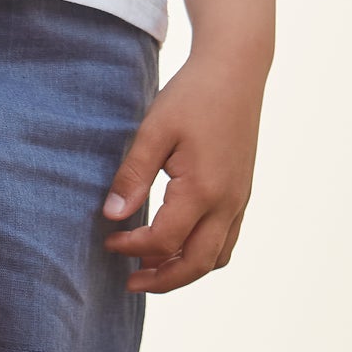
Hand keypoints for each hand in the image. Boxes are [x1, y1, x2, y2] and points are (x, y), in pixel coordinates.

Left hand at [102, 51, 266, 293]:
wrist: (236, 70)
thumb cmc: (191, 96)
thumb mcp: (154, 130)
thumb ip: (133, 175)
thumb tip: (111, 217)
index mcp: (203, 190)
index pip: (164, 240)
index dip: (132, 248)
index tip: (107, 241)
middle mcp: (227, 203)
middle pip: (197, 264)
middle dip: (162, 280)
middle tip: (129, 280)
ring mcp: (240, 199)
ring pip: (217, 257)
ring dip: (185, 270)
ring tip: (151, 267)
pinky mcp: (243, 192)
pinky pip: (227, 239)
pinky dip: (203, 253)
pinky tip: (178, 242)